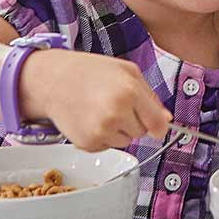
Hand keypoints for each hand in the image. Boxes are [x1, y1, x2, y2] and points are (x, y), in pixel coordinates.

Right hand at [20, 50, 171, 151]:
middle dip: (134, 121)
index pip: (158, 124)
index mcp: (129, 93)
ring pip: (125, 141)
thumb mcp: (127, 71)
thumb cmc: (89, 72)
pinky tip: (90, 119)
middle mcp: (115, 114)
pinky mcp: (88, 144)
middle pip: (142, 132)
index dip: (159, 125)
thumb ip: (151, 96)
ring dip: (118, 130)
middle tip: (115, 104)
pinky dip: (102, 137)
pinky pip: (107, 146)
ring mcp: (100, 131)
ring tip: (101, 110)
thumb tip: (166, 120)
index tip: (157, 124)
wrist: (52, 81)